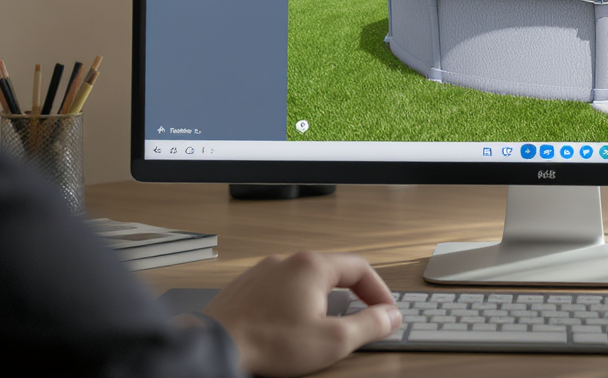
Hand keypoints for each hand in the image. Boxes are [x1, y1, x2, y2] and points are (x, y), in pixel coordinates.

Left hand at [203, 251, 400, 377]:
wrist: (216, 347)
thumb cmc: (269, 342)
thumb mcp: (334, 340)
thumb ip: (369, 325)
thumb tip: (390, 316)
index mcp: (312, 266)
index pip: (360, 268)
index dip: (379, 292)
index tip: (385, 312)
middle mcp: (287, 261)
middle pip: (333, 271)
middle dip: (351, 297)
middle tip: (360, 319)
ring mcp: (264, 271)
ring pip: (305, 280)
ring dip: (322, 301)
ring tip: (324, 327)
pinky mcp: (247, 286)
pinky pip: (281, 289)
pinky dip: (294, 304)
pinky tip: (291, 327)